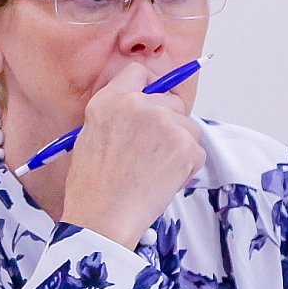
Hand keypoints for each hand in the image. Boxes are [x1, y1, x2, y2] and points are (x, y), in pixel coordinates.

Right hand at [59, 62, 205, 247]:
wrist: (103, 216)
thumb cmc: (92, 184)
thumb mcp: (90, 134)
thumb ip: (116, 112)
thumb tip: (148, 107)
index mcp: (109, 99)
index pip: (139, 72)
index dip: (147, 90)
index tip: (150, 104)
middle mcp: (138, 104)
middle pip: (171, 100)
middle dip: (167, 122)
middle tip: (150, 151)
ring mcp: (165, 123)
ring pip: (187, 126)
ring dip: (178, 145)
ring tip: (153, 169)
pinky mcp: (186, 145)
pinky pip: (196, 150)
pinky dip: (186, 166)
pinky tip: (162, 179)